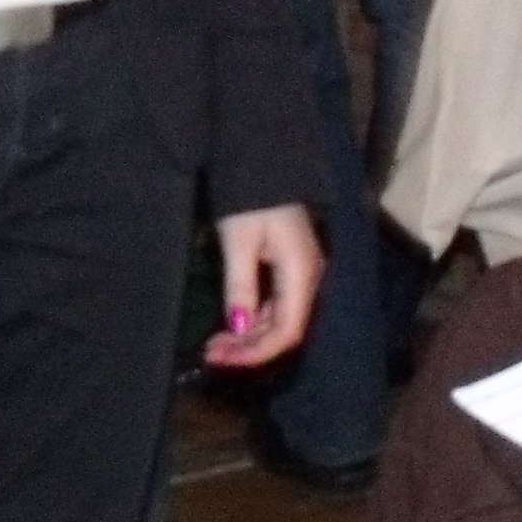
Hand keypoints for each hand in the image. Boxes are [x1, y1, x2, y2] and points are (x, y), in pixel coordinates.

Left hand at [202, 204, 321, 367]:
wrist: (263, 162)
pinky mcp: (290, 269)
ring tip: (215, 345)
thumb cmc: (250, 199)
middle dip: (249, 348)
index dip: (256, 352)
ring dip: (249, 336)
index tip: (222, 358)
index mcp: (302, 274)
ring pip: (280, 320)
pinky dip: (253, 320)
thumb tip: (238, 328)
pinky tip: (231, 325)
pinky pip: (276, 306)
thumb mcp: (239, 242)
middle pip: (285, 330)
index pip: (286, 331)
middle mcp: (309, 279)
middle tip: (211, 354)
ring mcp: (302, 274)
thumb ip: (241, 287)